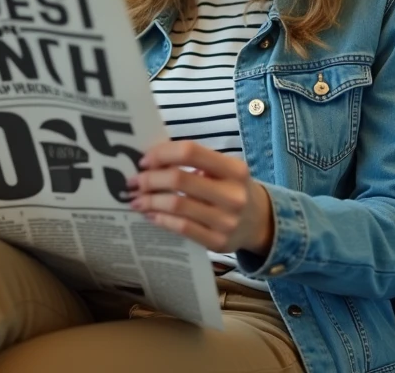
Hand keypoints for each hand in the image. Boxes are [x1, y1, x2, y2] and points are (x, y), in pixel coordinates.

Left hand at [127, 140, 274, 255]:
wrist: (260, 222)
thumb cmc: (232, 189)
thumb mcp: (224, 170)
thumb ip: (195, 162)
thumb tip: (151, 160)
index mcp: (234, 169)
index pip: (190, 151)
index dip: (162, 153)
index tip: (145, 160)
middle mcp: (233, 194)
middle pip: (179, 179)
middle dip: (150, 179)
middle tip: (134, 181)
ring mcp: (226, 221)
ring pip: (176, 205)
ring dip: (150, 200)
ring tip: (136, 199)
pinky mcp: (218, 243)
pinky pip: (181, 227)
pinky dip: (161, 218)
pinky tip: (151, 213)